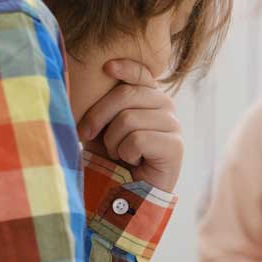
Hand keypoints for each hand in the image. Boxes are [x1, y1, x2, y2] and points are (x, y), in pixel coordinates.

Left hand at [78, 59, 183, 191]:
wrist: (128, 194)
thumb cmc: (112, 160)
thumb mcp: (101, 128)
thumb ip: (103, 106)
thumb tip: (89, 81)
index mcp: (150, 100)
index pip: (142, 74)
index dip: (126, 68)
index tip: (107, 67)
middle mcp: (166, 108)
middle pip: (127, 94)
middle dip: (98, 115)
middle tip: (86, 134)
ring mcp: (174, 126)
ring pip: (129, 119)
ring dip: (113, 142)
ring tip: (119, 155)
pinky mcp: (176, 147)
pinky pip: (138, 140)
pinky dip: (126, 154)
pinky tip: (134, 163)